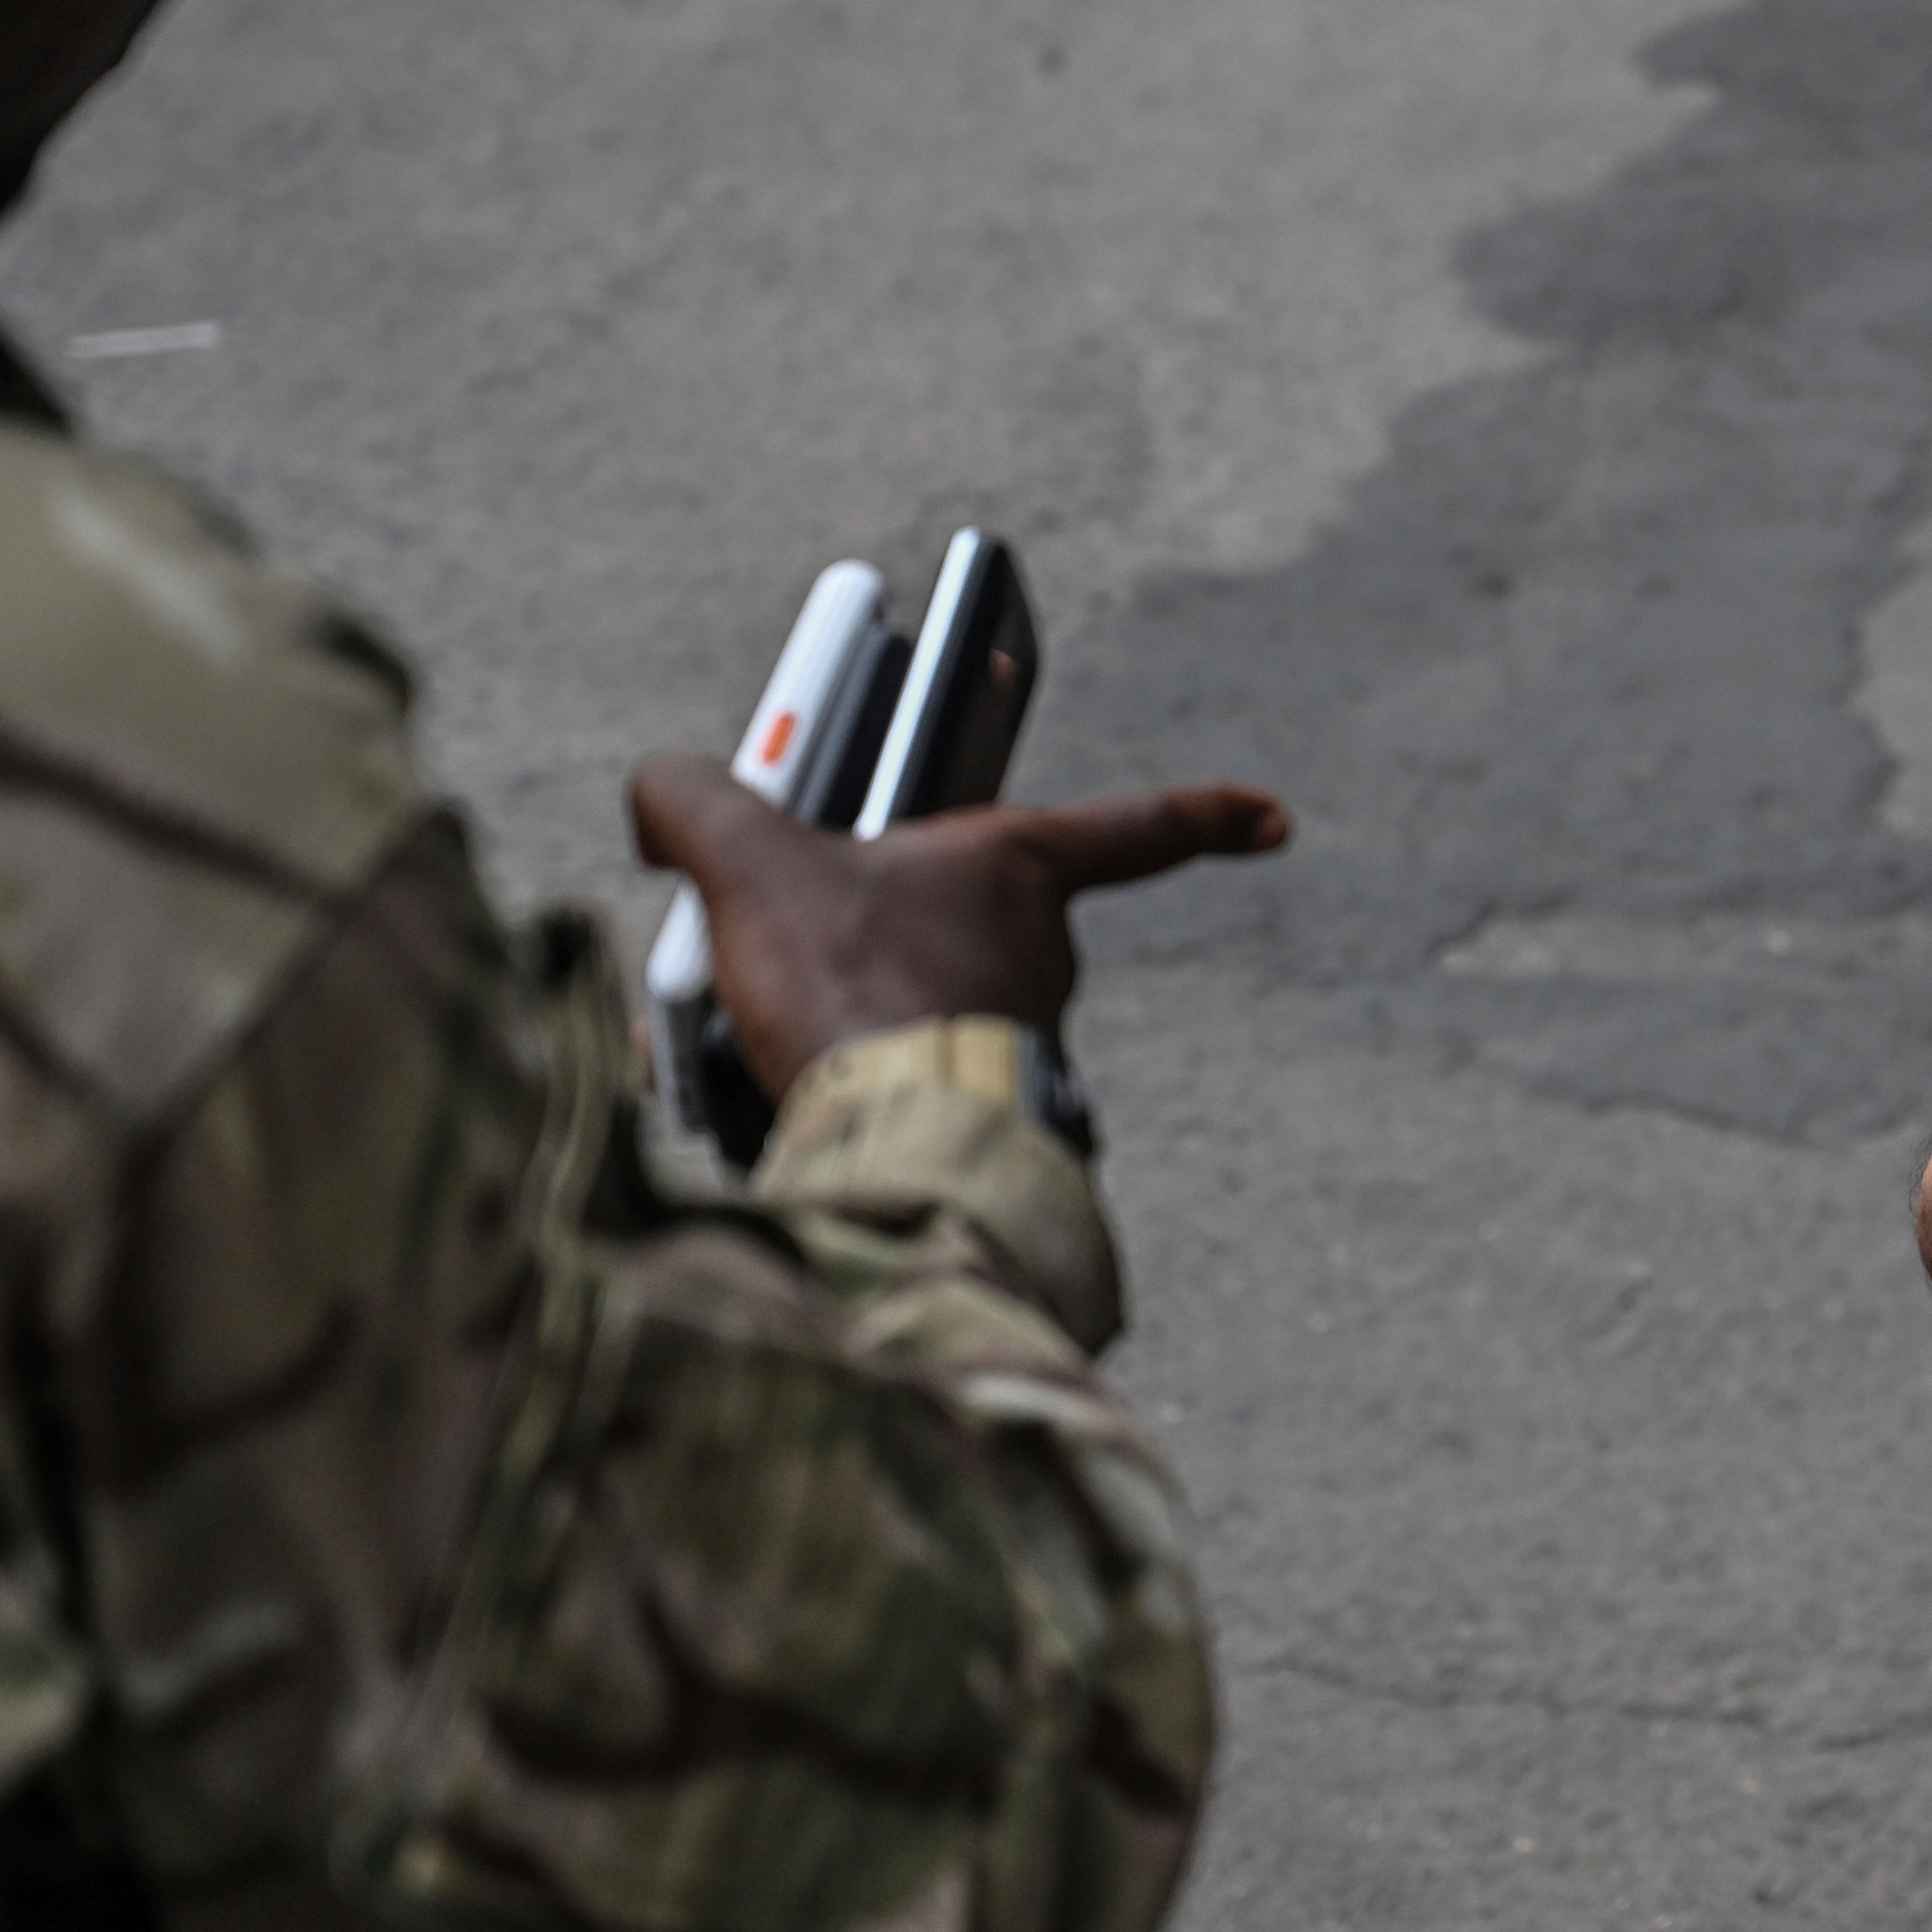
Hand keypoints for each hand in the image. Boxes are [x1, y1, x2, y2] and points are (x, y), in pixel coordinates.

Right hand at [631, 756, 1289, 1095]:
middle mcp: (1040, 952)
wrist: (890, 1139)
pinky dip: (847, 1078)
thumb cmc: (854, 989)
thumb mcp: (749, 862)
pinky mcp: (994, 1111)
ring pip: (925, 1001)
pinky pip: (911, 1077)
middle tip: (791, 944)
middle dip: (872, 925)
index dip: (1205, 812)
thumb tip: (662, 792)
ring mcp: (1024, 1035)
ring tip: (768, 1031)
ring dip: (845, 1010)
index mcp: (1016, 867)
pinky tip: (786, 1092)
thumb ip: (696, 800)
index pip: (1136, 827)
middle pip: (966, 914)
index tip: (1269, 816)